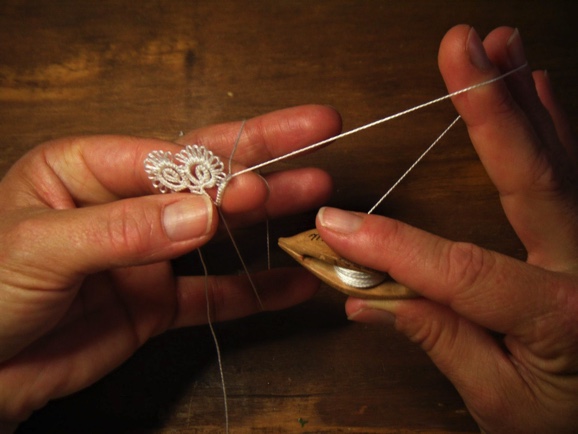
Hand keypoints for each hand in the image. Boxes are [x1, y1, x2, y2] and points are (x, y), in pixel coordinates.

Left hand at [0, 104, 340, 428]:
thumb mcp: (40, 246)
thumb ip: (123, 228)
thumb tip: (201, 214)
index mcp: (86, 169)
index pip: (163, 157)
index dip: (213, 169)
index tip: (251, 186)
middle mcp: (124, 204)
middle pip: (204, 174)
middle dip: (262, 154)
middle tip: (316, 130)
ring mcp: (147, 254)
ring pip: (218, 228)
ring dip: (268, 215)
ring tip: (316, 193)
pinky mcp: (156, 302)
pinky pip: (213, 294)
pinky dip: (255, 291)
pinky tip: (292, 282)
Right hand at [316, 26, 577, 432]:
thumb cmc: (570, 423)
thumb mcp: (500, 403)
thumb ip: (439, 341)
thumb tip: (363, 301)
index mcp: (561, 318)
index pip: (459, 269)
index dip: (389, 247)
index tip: (333, 225)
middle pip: (537, 176)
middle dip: (492, 106)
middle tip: (461, 46)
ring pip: (563, 159)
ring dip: (526, 97)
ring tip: (498, 45)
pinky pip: (576, 171)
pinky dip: (556, 124)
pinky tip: (540, 88)